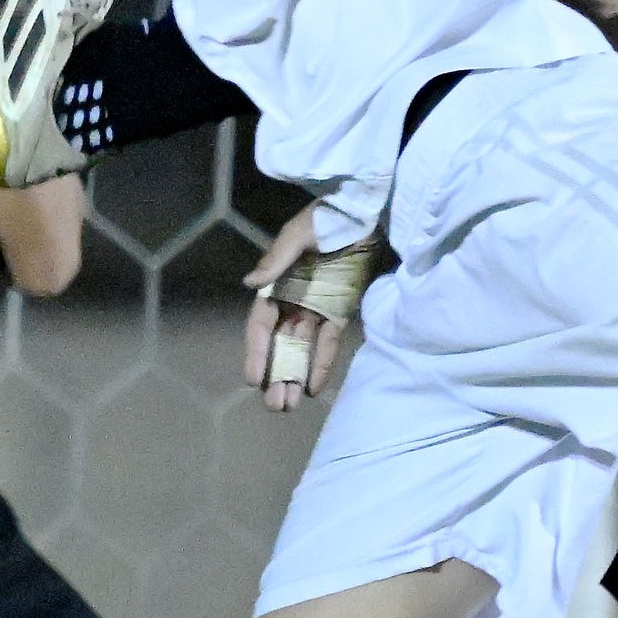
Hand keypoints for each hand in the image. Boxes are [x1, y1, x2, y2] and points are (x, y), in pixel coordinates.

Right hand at [241, 211, 381, 410]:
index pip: (262, 325)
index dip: (257, 352)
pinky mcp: (341, 310)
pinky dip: (321, 364)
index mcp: (277, 284)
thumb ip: (276, 260)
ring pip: (302, 348)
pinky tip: (314, 389)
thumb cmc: (328, 218)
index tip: (253, 378)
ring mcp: (317, 307)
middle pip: (281, 344)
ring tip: (289, 406)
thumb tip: (251, 284)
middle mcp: (294, 300)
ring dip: (295, 376)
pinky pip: (329, 342)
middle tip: (275, 405)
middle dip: (276, 374)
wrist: (366, 212)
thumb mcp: (299, 234)